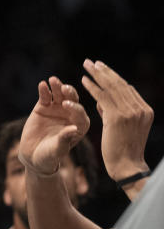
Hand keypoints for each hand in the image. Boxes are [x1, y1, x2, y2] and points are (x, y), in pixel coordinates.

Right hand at [19, 76, 89, 175]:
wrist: (33, 155)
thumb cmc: (49, 155)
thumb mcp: (57, 149)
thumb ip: (65, 139)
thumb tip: (73, 129)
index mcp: (80, 125)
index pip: (80, 114)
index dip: (75, 108)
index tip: (66, 105)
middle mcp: (71, 114)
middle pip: (73, 100)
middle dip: (69, 93)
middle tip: (64, 88)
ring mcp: (57, 109)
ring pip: (59, 95)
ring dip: (57, 87)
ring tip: (53, 80)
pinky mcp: (44, 106)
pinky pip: (45, 96)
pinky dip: (44, 90)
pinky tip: (42, 84)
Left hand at [80, 59, 152, 180]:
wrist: (127, 167)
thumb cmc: (123, 151)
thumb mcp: (122, 129)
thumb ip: (113, 114)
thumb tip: (102, 104)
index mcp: (145, 110)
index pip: (128, 89)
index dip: (114, 78)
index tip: (102, 69)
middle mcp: (140, 109)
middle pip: (120, 84)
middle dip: (105, 71)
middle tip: (92, 61)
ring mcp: (130, 112)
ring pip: (112, 88)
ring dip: (97, 75)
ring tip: (86, 65)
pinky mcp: (117, 117)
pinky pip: (103, 98)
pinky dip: (92, 88)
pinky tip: (82, 81)